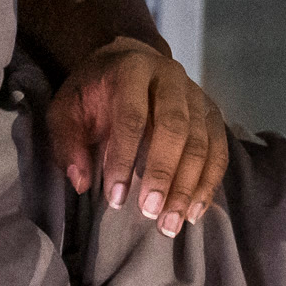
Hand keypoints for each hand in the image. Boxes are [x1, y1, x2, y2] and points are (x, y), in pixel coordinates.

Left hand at [47, 36, 230, 235]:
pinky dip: (209, 182)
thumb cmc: (93, 93)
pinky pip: (218, 149)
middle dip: (163, 173)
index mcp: (132, 70)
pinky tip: (194, 211)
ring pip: (201, 141)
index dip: (124, 159)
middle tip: (150, 212)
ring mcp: (196, 95)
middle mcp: (170, 78)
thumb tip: (82, 182)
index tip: (115, 199)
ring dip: (188, 185)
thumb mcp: (66, 110)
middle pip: (175, 127)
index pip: (132, 117)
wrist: (127, 62)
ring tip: (172, 222)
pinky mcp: (211, 113)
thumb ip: (68, 143)